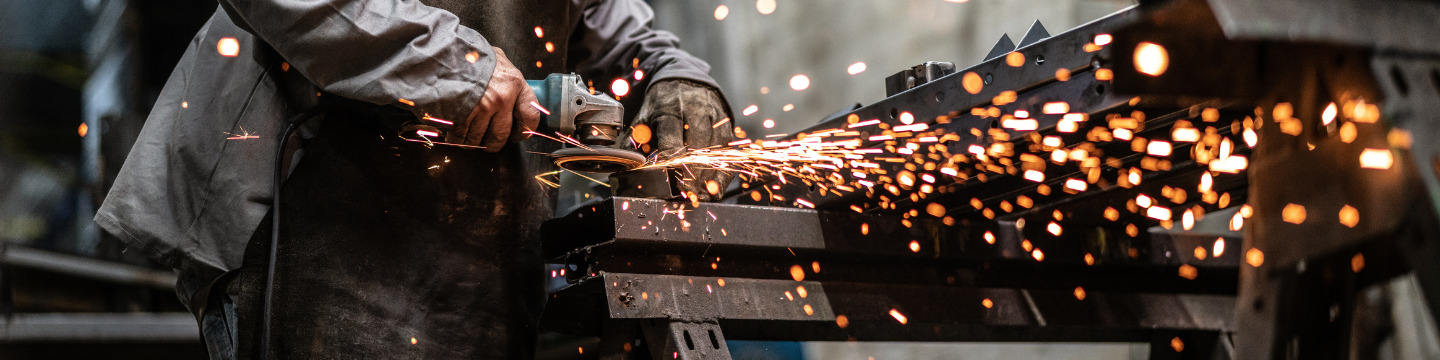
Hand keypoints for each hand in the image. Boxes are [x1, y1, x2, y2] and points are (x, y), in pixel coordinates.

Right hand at [447, 47, 541, 150]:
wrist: (440, 49)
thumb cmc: (469, 53)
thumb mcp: (496, 59)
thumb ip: (506, 77)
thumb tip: (513, 90)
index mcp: (514, 83)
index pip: (530, 116)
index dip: (525, 131)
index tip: (518, 135)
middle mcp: (501, 98)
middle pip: (501, 135)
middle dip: (494, 143)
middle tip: (488, 142)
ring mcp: (480, 108)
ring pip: (479, 139)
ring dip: (473, 142)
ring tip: (468, 135)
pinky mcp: (461, 115)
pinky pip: (460, 137)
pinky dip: (456, 139)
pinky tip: (454, 132)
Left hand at [621, 79, 734, 200]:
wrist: (685, 77)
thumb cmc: (662, 103)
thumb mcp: (644, 116)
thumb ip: (634, 141)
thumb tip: (624, 166)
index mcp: (669, 110)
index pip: (671, 139)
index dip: (671, 162)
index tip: (670, 180)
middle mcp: (694, 112)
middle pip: (696, 146)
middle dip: (693, 173)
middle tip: (688, 194)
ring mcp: (713, 118)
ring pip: (715, 150)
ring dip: (709, 176)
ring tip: (702, 196)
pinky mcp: (726, 125)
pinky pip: (727, 152)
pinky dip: (723, 172)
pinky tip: (716, 188)